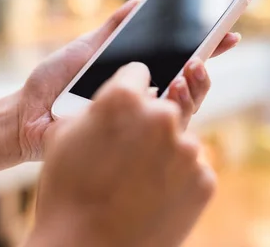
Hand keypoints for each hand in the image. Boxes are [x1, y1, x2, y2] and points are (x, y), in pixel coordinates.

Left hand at [14, 0, 240, 160]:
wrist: (27, 115)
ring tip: (191, 68)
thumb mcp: (85, 47)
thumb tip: (140, 1)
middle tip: (211, 48)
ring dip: (194, 87)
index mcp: (136, 76)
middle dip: (205, 67)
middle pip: (188, 86)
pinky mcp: (131, 143)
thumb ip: (113, 28)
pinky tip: (171, 93)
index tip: (228, 32)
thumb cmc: (53, 82)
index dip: (205, 48)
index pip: (178, 61)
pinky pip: (161, 130)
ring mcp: (139, 121)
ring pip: (183, 109)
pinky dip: (171, 110)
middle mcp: (144, 99)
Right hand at [28, 63, 215, 246]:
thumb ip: (98, 107)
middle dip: (147, 124)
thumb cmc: (66, 191)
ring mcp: (189, 150)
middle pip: (162, 108)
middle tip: (127, 151)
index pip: (137, 72)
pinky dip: (176, 180)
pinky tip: (151, 197)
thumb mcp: (64, 135)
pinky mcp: (205, 180)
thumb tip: (115, 101)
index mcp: (125, 98)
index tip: (124, 105)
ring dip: (162, 153)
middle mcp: (162, 117)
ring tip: (136, 181)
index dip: (127, 89)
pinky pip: (191, 170)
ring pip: (178, 140)